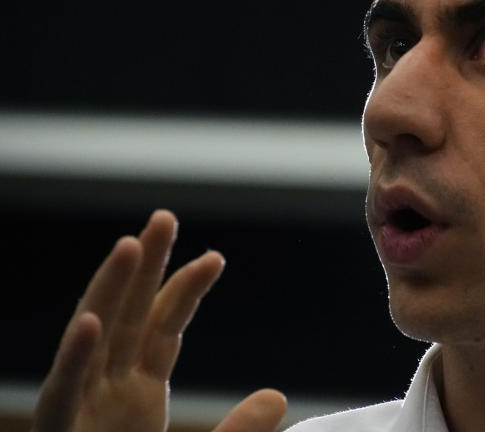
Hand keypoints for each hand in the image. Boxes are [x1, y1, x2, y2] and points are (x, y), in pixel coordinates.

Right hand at [32, 210, 286, 431]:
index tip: (215, 257)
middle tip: (166, 216)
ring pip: (91, 343)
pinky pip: (62, 398)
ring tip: (131, 245)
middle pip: (125, 317)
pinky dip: (73, 361)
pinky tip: (91, 321)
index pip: (161, 328)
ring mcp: (80, 414)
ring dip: (108, 293)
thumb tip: (278, 396)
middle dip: (143, 268)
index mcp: (137, 396)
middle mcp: (106, 394)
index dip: (183, 290)